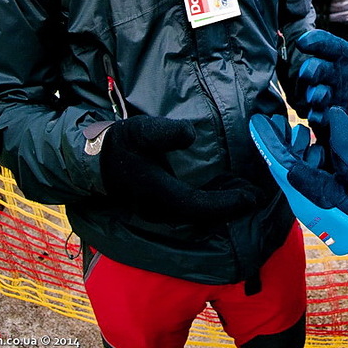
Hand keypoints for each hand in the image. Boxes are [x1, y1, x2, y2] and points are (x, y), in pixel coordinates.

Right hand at [100, 117, 263, 223]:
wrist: (91, 159)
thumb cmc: (119, 144)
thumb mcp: (141, 131)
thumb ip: (165, 132)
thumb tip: (190, 134)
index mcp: (160, 193)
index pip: (201, 205)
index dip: (228, 203)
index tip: (252, 197)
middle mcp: (161, 208)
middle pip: (203, 216)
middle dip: (230, 207)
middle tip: (256, 196)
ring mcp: (158, 210)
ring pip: (197, 215)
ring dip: (222, 206)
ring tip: (245, 194)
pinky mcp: (158, 205)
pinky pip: (191, 210)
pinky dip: (210, 204)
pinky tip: (222, 192)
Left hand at [249, 107, 347, 254]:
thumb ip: (347, 142)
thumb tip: (334, 113)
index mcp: (306, 191)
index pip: (278, 161)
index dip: (267, 139)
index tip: (257, 121)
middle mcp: (299, 198)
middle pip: (282, 164)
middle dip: (279, 140)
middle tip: (277, 117)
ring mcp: (305, 201)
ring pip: (292, 170)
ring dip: (293, 149)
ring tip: (298, 129)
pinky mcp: (313, 202)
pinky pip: (302, 177)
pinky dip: (305, 159)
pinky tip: (315, 148)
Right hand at [296, 11, 347, 129]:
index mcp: (340, 54)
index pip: (324, 44)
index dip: (313, 42)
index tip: (304, 42)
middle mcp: (330, 73)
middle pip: (314, 70)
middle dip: (310, 72)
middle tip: (308, 73)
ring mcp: (330, 95)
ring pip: (315, 94)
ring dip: (315, 96)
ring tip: (318, 97)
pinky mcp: (335, 115)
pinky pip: (323, 117)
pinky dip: (321, 119)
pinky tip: (322, 118)